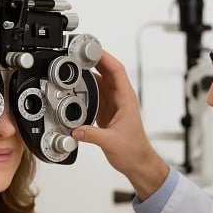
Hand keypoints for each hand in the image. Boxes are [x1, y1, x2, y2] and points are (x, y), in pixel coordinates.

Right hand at [72, 51, 168, 199]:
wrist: (137, 162)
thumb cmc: (133, 151)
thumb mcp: (111, 142)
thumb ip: (91, 135)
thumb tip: (75, 130)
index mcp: (125, 99)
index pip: (117, 70)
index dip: (104, 57)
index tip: (92, 50)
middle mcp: (120, 98)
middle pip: (107, 72)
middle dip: (93, 60)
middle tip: (77, 53)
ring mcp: (113, 104)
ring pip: (101, 81)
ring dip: (89, 72)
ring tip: (74, 65)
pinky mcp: (107, 112)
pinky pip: (96, 93)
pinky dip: (86, 87)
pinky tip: (77, 86)